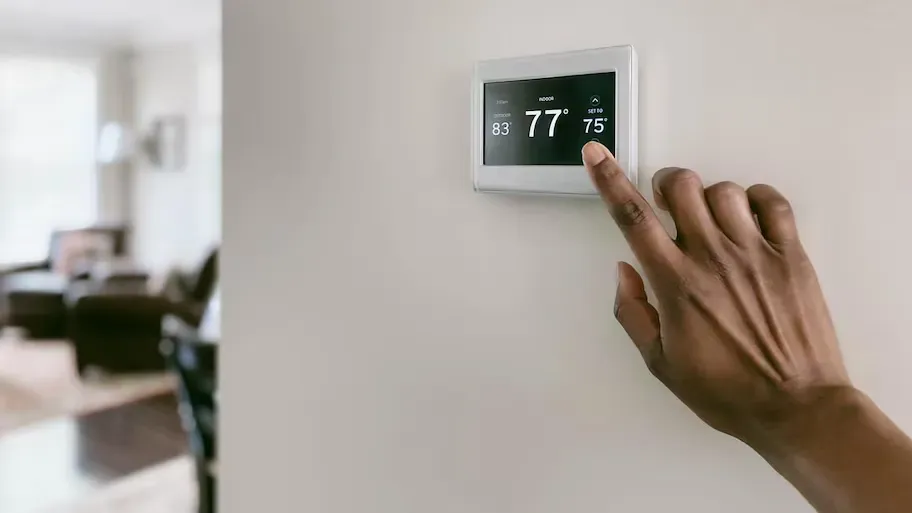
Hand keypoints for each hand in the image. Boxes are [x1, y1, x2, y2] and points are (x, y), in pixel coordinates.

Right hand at [581, 141, 850, 443]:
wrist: (797, 406)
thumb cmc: (726, 391)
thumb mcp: (660, 363)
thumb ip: (633, 312)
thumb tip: (624, 269)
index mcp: (676, 284)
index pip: (633, 217)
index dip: (609, 179)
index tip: (596, 154)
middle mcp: (713, 258)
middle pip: (681, 186)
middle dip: (665, 184)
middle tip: (667, 204)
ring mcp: (756, 252)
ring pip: (724, 190)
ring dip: (708, 197)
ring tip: (711, 222)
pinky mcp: (792, 254)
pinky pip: (773, 202)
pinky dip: (756, 199)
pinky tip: (748, 219)